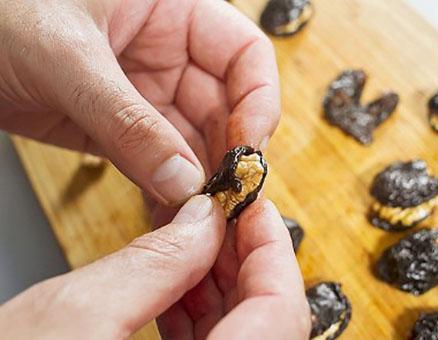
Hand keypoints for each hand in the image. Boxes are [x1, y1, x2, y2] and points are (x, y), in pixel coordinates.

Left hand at [0, 0, 279, 205]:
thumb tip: (181, 178)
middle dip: (226, 154)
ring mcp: (145, 93)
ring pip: (192, 142)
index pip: (245, 55)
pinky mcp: (122, 128)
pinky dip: (164, 189)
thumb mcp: (66, 57)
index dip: (258, 102)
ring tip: (197, 217)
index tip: (248, 150)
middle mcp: (167, 52)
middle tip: (223, 199)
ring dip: (197, 181)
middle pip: (224, 108)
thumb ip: (128, 121)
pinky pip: (156, 161)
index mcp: (172, 9)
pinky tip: (168, 214)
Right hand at [0, 196, 309, 338]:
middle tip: (224, 218)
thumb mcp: (72, 318)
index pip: (280, 315)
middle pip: (269, 322)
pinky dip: (201, 314)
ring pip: (245, 334)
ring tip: (197, 243)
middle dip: (245, 261)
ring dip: (223, 284)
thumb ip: (153, 263)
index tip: (255, 208)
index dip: (273, 251)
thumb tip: (203, 219)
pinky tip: (177, 287)